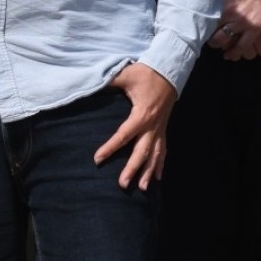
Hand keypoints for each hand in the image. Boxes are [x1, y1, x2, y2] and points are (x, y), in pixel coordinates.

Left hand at [94, 62, 176, 190]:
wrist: (168, 71)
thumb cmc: (146, 73)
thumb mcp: (126, 74)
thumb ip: (110, 80)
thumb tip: (92, 83)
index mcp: (141, 114)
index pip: (123, 135)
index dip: (110, 148)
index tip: (97, 159)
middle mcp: (152, 126)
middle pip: (141, 152)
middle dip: (132, 169)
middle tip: (122, 185)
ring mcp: (159, 129)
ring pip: (155, 155)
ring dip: (149, 172)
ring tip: (143, 188)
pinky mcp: (163, 129)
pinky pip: (163, 150)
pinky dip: (160, 164)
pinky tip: (158, 178)